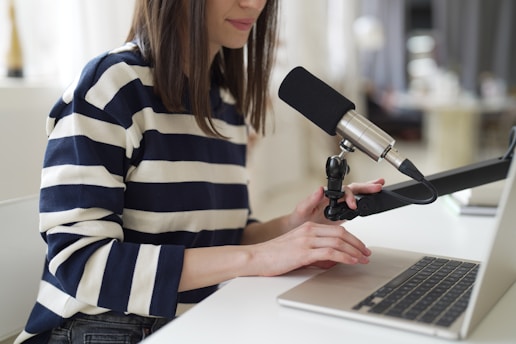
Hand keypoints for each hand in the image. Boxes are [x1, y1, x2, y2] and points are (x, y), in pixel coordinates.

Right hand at [251, 221, 371, 276]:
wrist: (257, 258)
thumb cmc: (274, 255)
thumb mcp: (297, 249)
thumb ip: (314, 251)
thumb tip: (331, 260)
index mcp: (308, 228)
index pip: (336, 229)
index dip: (352, 238)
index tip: (360, 248)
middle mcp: (308, 231)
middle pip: (341, 233)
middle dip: (358, 244)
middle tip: (367, 253)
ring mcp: (306, 240)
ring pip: (338, 241)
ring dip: (354, 250)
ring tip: (363, 259)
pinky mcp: (304, 251)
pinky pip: (330, 252)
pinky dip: (344, 256)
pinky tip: (351, 261)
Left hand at [287, 178, 384, 228]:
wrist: (296, 230)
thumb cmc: (297, 220)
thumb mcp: (301, 210)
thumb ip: (310, 200)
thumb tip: (319, 189)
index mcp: (325, 195)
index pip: (342, 191)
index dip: (349, 196)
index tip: (352, 205)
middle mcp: (333, 199)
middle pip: (352, 189)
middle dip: (366, 187)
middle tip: (378, 185)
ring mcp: (338, 206)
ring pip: (355, 196)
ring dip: (367, 192)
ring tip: (379, 188)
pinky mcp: (340, 215)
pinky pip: (354, 207)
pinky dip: (364, 203)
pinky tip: (372, 201)